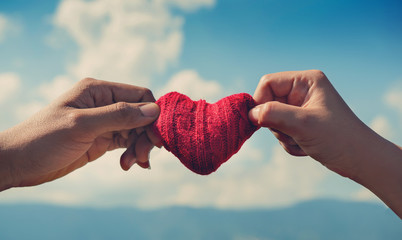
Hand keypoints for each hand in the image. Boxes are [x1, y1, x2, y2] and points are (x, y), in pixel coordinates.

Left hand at [0, 78, 160, 189]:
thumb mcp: (82, 125)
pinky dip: (132, 153)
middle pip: (141, 115)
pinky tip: (128, 165)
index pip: (139, 96)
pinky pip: (127, 143)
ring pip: (136, 131)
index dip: (152, 116)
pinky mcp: (103, 139)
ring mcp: (104, 122)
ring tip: (131, 164)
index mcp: (99, 91)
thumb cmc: (43, 139)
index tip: (155, 139)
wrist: (19, 162)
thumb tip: (154, 110)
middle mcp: (104, 103)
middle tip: (142, 157)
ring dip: (139, 147)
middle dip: (145, 136)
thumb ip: (118, 116)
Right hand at [248, 70, 401, 217]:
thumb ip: (273, 114)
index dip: (261, 101)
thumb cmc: (338, 138)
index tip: (261, 121)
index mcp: (306, 81)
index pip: (268, 83)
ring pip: (272, 120)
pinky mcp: (300, 123)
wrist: (359, 160)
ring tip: (303, 142)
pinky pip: (280, 131)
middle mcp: (302, 91)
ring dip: (284, 136)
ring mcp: (301, 107)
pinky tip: (306, 147)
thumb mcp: (302, 124)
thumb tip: (249, 113)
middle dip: (276, 124)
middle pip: (268, 102)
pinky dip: (289, 142)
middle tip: (293, 134)